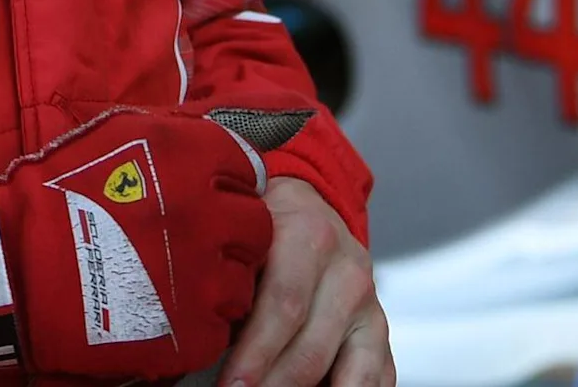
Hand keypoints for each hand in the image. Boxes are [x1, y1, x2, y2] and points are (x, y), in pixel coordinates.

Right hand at [0, 110, 275, 383]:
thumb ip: (172, 135)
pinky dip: (195, 323)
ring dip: (216, 281)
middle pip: (255, 227)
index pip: (244, 166)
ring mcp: (203, 277)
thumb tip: (217, 139)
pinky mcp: (192, 332)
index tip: (204, 197)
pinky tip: (158, 313)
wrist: (6, 274)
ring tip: (170, 283)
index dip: (223, 183)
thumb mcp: (109, 138)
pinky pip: (217, 327)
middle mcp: (207, 213)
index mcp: (189, 156)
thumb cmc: (47, 200)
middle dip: (229, 234)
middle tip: (192, 245)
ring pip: (242, 282)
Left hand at [219, 177, 387, 386]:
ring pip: (349, 369)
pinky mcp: (379, 332)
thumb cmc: (270, 229)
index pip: (283, 305)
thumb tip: (198, 333)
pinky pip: (377, 377)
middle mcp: (347, 272)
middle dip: (273, 384)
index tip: (231, 385)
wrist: (316, 209)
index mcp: (308, 238)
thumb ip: (230, 279)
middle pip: (311, 348)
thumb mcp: (246, 236)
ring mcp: (370, 305)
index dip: (255, 354)